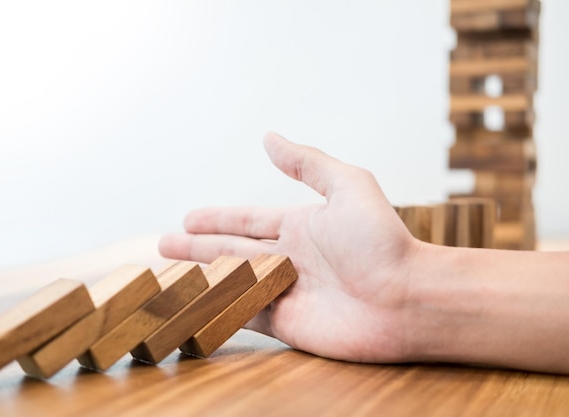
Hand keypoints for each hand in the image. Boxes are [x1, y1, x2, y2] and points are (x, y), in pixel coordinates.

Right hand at [159, 132, 420, 361]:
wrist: (405, 298)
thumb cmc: (382, 240)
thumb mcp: (347, 186)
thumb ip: (307, 164)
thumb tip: (269, 137)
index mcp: (301, 226)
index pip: (248, 221)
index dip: (218, 219)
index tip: (189, 217)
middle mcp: (290, 258)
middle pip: (232, 251)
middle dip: (198, 247)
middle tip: (166, 244)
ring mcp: (286, 291)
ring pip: (233, 281)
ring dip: (202, 277)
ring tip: (169, 273)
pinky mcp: (286, 323)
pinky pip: (243, 313)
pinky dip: (218, 308)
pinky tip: (195, 303)